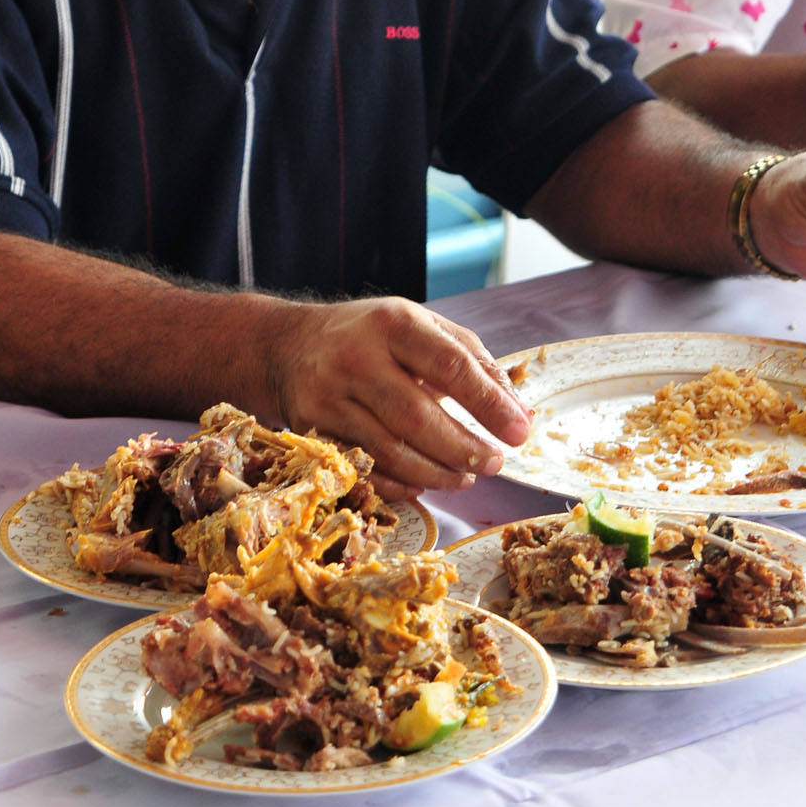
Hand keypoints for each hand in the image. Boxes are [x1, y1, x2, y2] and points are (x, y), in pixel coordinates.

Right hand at [268, 296, 530, 498]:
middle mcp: (357, 357)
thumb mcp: (419, 326)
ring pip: (391, 449)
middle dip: (464, 448)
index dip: (489, 403)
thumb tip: (518, 410)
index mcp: (393, 323)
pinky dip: (399, 483)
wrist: (286, 346)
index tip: (519, 431)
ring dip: (437, 472)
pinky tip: (424, 483)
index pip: (450, 365)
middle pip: (419, 416)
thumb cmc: (368, 336)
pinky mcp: (312, 430)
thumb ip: (472, 361)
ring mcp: (329, 396)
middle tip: (494, 463)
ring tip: (466, 476)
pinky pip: (363, 468)